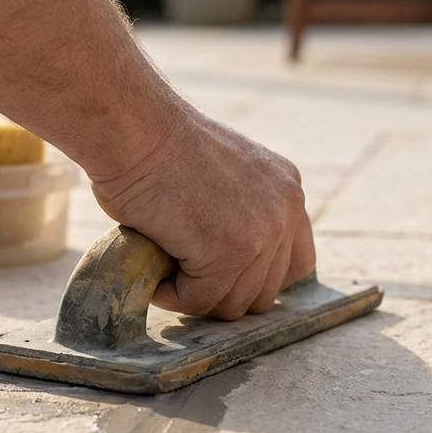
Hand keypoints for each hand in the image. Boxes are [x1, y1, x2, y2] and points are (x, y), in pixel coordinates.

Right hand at [88, 111, 315, 320]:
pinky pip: (199, 301)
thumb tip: (226, 267)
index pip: (296, 265)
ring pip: (232, 304)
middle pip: (264, 293)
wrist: (135, 128)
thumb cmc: (156, 146)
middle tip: (181, 273)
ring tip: (163, 265)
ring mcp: (262, 233)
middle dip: (220, 291)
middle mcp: (287, 210)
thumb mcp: (220, 176)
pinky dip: (171, 294)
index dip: (256, 281)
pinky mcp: (230, 253)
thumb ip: (239, 213)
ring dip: (193, 295)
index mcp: (287, 190)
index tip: (220, 279)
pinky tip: (154, 268)